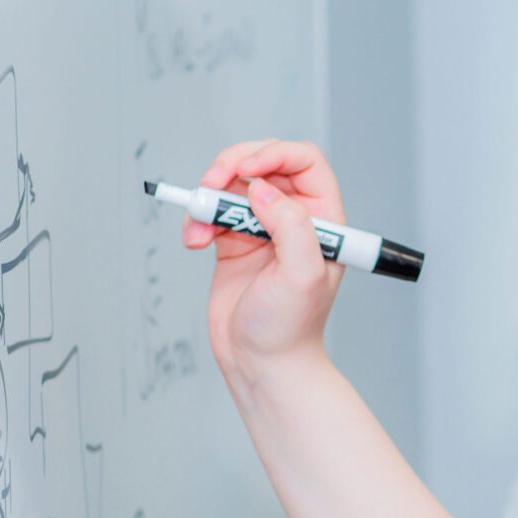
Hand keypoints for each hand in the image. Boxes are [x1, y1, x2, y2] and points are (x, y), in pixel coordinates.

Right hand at [187, 138, 346, 386]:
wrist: (261, 363)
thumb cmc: (290, 328)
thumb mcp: (302, 274)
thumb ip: (291, 225)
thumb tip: (263, 188)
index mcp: (323, 218)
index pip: (304, 161)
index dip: (275, 153)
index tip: (247, 170)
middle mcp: (294, 216)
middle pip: (263, 163)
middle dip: (233, 165)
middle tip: (212, 183)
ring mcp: (262, 226)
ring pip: (231, 184)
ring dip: (208, 197)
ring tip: (199, 227)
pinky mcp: (233, 240)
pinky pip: (211, 211)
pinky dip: (196, 219)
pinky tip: (194, 240)